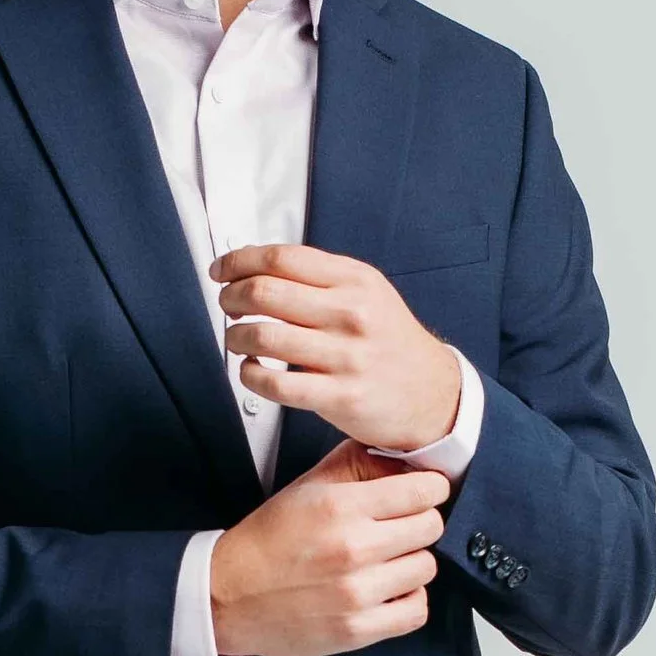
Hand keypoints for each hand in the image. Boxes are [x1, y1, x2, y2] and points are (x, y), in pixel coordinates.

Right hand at [209, 441, 446, 655]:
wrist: (228, 596)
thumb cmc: (268, 542)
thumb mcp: (308, 487)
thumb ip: (357, 465)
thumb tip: (403, 456)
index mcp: (340, 507)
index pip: (424, 490)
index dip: (428, 489)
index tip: (423, 494)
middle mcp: (352, 548)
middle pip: (431, 527)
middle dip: (420, 524)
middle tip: (400, 529)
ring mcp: (356, 592)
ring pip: (427, 568)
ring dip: (412, 563)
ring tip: (388, 562)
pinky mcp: (358, 629)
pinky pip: (417, 611)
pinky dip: (408, 601)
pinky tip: (388, 592)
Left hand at [214, 245, 462, 453]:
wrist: (434, 395)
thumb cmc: (391, 343)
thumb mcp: (368, 293)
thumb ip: (320, 278)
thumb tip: (258, 267)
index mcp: (355, 280)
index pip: (282, 258)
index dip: (240, 261)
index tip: (222, 269)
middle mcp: (350, 314)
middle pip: (264, 292)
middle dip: (231, 297)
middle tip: (228, 304)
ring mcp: (345, 356)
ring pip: (263, 336)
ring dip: (235, 337)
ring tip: (238, 339)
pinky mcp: (339, 396)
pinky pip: (274, 384)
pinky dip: (249, 375)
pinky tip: (252, 369)